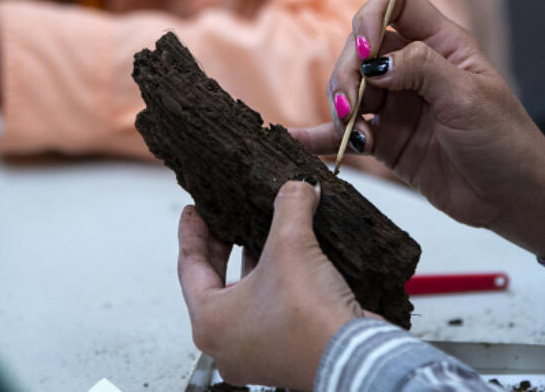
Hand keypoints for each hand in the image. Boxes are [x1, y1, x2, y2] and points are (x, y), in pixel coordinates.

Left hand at [178, 178, 368, 390]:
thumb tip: (297, 186)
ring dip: (251, 265)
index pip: (190, 266)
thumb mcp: (292, 245)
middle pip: (214, 283)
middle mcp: (227, 344)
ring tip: (258, 233)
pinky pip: (269, 311)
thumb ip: (289, 207)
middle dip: (221, 247)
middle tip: (222, 220)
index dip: (192, 232)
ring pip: (244, 298)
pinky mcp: (285, 352)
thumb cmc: (310, 320)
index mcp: (210, 322)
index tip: (194, 211)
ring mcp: (256, 352)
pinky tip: (290, 261)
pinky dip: (274, 284)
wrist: (355, 358)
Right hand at [298, 0, 544, 256]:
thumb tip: (375, 61)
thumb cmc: (506, 142)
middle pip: (361, 48)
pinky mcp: (387, 140)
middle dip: (348, 73)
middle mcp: (414, 67)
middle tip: (353, 107)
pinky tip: (296, 140)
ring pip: (350, 88)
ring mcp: (398, 104)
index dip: (371, 16)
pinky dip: (320, 135)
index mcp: (441, 44)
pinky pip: (345, 132)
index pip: (394, 2)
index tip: (366, 50)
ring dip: (343, 109)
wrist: (516, 199)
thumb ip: (422, 70)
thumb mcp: (469, 98)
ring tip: (359, 137)